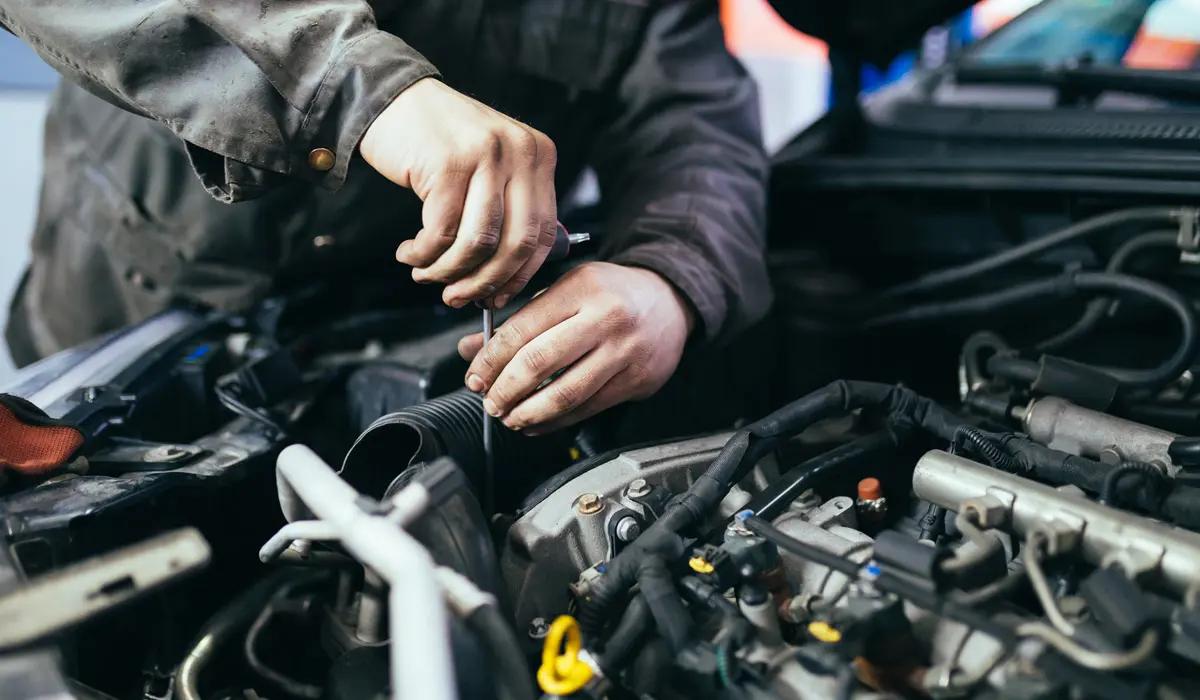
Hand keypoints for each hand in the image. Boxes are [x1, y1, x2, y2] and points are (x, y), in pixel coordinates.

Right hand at [359, 77, 558, 307]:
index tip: (497, 296)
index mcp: (539, 156)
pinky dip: (423, 254)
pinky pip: (441, 232)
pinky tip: (410, 254)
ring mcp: (486, 155)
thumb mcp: (488, 169)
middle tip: (456, 297)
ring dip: (448, 271)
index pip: (544, 233)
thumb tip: (505, 281)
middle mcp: (521, 152)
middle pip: (516, 243)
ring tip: (425, 274)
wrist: (391, 98)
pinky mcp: (449, 163)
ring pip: (478, 243)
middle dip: (484, 281)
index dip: (520, 275)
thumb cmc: (438, 144)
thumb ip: (506, 211)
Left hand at [458, 262, 694, 433]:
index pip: (523, 329)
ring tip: (509, 417)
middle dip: (505, 389)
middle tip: (489, 401)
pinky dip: (556, 422)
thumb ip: (521, 319)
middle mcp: (605, 318)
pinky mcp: (637, 380)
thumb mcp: (566, 290)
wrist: (671, 301)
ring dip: (528, 412)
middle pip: (540, 362)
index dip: (491, 360)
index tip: (475, 376)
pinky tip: (537, 423)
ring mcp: (624, 351)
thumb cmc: (612, 294)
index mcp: (581, 288)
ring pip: (565, 393)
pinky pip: (588, 409)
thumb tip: (473, 349)